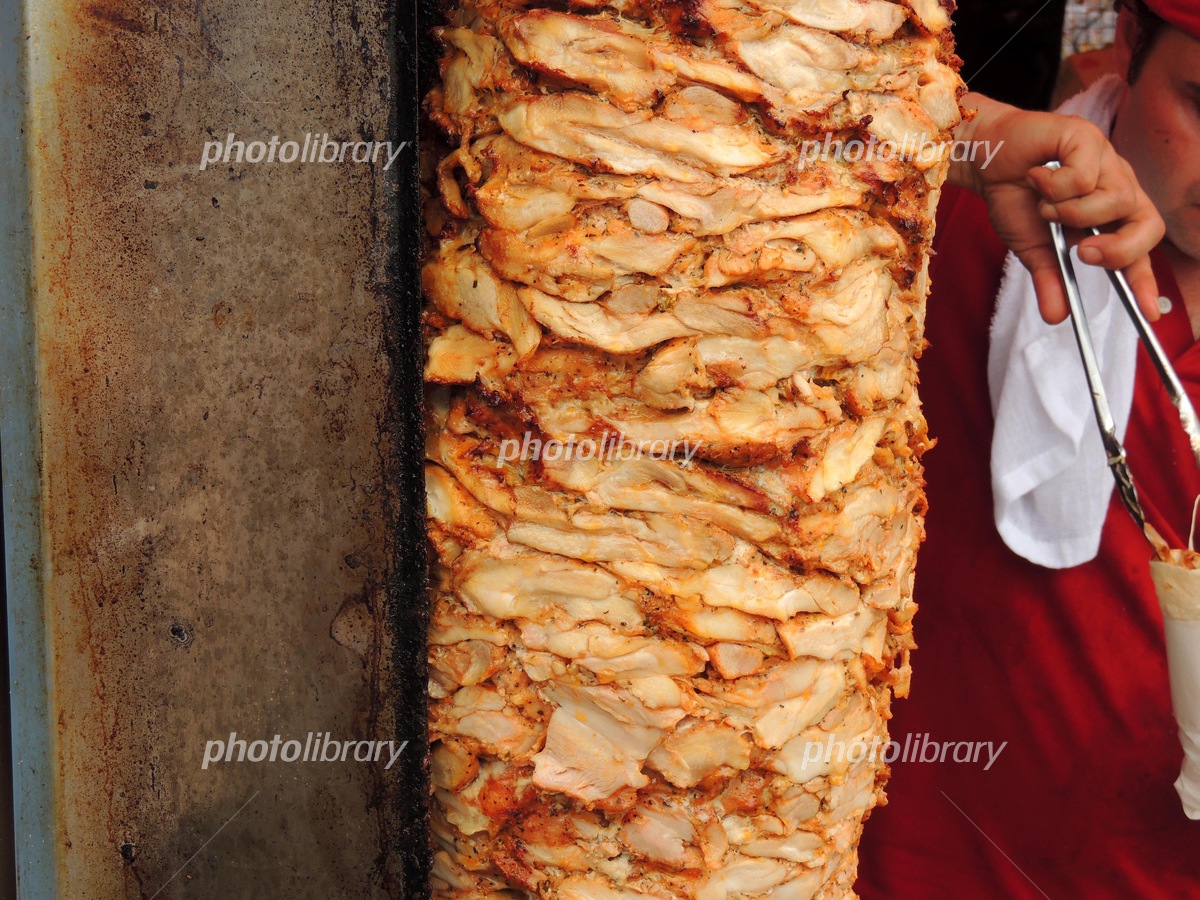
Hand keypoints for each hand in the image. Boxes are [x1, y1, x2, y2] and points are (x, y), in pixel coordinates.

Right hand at [950, 93, 1164, 322]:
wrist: (985, 160)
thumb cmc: (1014, 197)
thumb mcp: (1033, 248)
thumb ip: (1050, 279)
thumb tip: (1056, 317)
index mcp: (1109, 217)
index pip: (1138, 251)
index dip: (1145, 281)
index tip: (1148, 313)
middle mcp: (1117, 188)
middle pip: (1148, 225)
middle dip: (1117, 248)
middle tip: (1080, 252)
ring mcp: (1107, 162)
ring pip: (1115, 200)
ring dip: (1070, 213)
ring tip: (1044, 205)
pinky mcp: (1089, 139)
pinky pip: (1085, 176)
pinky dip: (1054, 186)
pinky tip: (1036, 177)